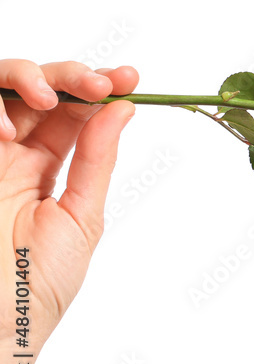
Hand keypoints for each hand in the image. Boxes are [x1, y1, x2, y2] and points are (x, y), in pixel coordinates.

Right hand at [0, 60, 137, 348]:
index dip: (99, 87)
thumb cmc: (36, 288)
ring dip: (26, 78)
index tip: (130, 78)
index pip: (73, 110)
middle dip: (70, 75)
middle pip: (36, 89)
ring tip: (48, 99)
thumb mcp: (80, 217)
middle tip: (99, 83)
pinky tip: (6, 132)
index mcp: (45, 168)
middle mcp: (9, 155)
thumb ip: (96, 160)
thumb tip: (122, 108)